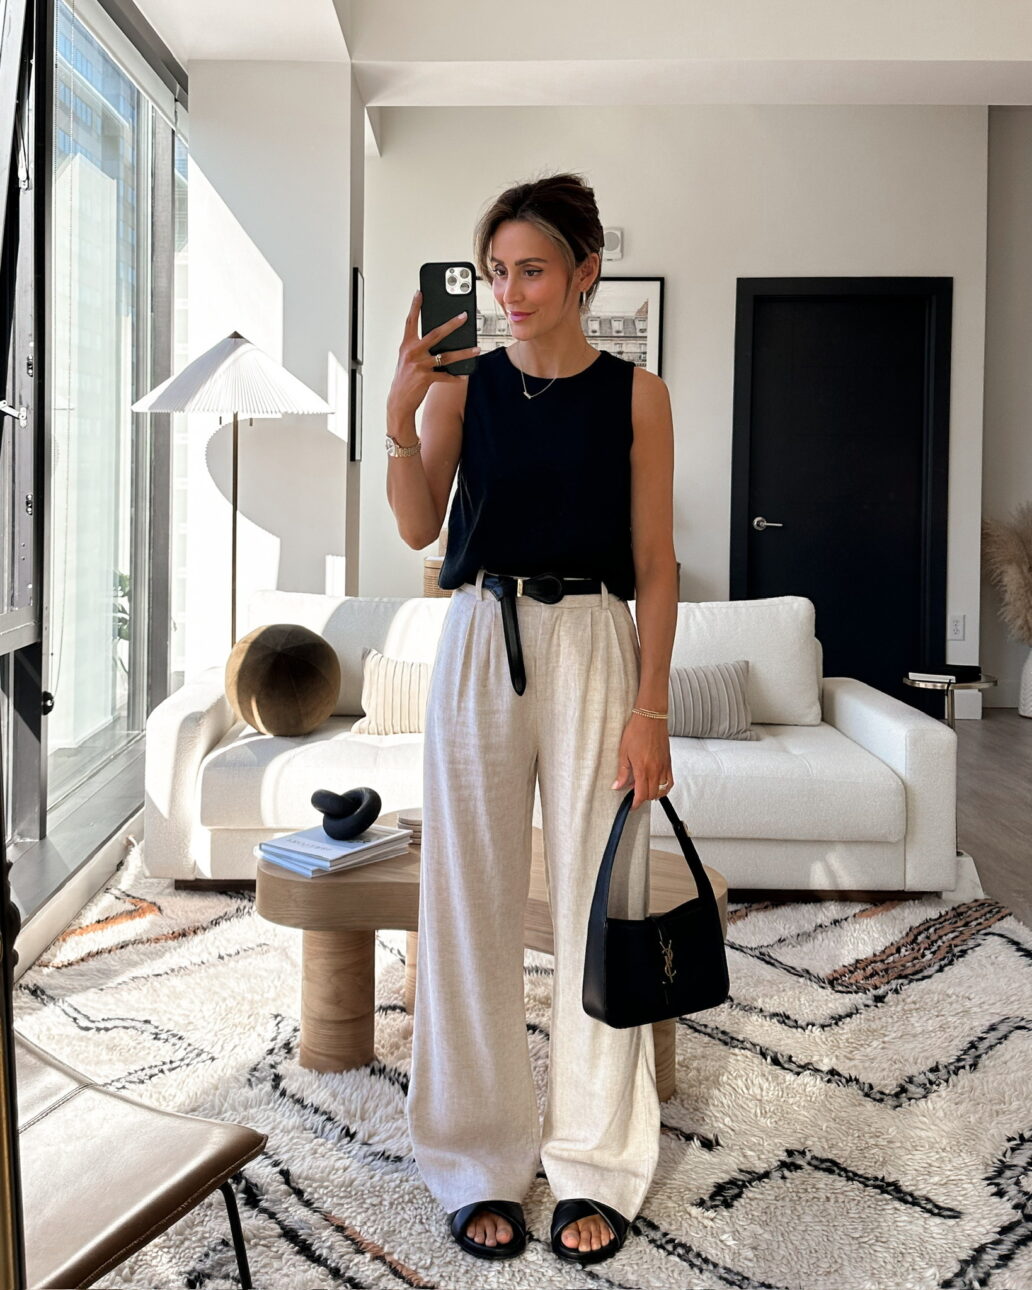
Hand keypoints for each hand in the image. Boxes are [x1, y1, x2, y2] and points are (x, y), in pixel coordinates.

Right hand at [386, 290, 480, 419]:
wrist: (398, 401)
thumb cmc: (404, 378)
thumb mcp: (407, 359)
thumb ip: (419, 347)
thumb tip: (439, 339)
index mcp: (406, 345)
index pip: (410, 321)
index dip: (415, 306)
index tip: (419, 292)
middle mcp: (412, 352)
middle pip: (435, 334)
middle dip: (452, 324)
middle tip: (464, 316)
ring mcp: (419, 365)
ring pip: (447, 356)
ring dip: (464, 353)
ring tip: (476, 349)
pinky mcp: (426, 378)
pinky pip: (446, 376)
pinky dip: (456, 377)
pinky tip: (464, 376)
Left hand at [611, 713, 673, 810]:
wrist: (650, 718)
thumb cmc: (637, 731)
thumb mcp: (623, 752)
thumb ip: (622, 772)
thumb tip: (617, 785)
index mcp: (643, 769)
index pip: (641, 795)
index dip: (635, 803)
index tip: (631, 805)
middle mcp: (656, 770)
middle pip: (651, 795)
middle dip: (642, 798)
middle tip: (633, 792)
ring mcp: (664, 767)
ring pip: (662, 790)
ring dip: (653, 793)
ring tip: (644, 787)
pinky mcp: (669, 762)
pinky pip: (670, 781)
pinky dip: (664, 787)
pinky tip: (657, 783)